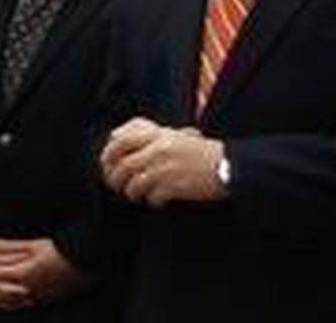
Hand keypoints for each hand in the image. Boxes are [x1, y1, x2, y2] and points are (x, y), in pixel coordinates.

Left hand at [0, 234, 83, 307]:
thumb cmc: (60, 253)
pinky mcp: (41, 300)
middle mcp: (26, 289)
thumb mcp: (33, 246)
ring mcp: (34, 297)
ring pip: (6, 302)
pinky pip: (18, 305)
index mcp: (24, 273)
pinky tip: (1, 300)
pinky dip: (6, 303)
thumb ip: (10, 248)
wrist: (84, 266)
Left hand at [101, 117, 226, 206]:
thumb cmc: (203, 152)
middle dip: (114, 177)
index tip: (107, 162)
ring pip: (133, 184)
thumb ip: (153, 136)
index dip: (109, 152)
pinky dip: (152, 201)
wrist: (228, 166)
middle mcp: (159, 149)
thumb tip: (122, 139)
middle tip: (116, 184)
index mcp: (159, 134)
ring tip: (136, 195)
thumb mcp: (177, 135)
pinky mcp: (174, 186)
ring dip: (132, 192)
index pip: (121, 139)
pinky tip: (159, 201)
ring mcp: (165, 168)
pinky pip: (151, 197)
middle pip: (122, 165)